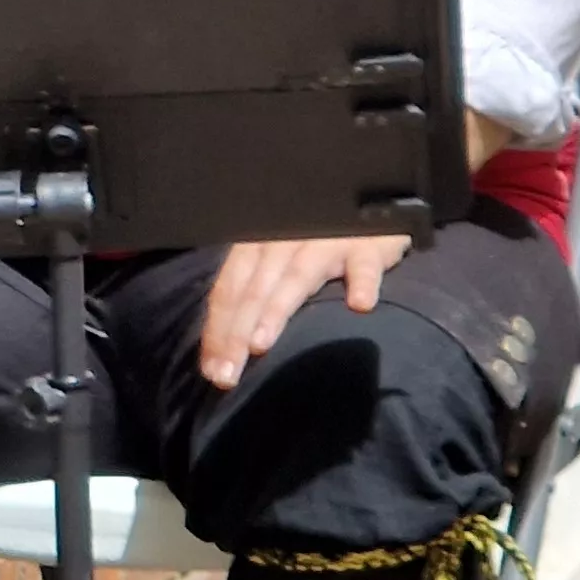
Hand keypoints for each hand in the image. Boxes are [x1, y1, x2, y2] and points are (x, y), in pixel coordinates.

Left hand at [196, 234, 413, 389]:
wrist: (368, 204)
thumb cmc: (318, 240)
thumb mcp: (279, 258)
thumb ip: (257, 290)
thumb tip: (231, 344)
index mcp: (257, 245)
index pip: (229, 289)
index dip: (217, 329)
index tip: (211, 370)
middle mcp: (284, 240)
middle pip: (254, 289)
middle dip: (236, 333)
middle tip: (226, 375)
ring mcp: (326, 241)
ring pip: (296, 276)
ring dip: (276, 309)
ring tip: (260, 343)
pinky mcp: (368, 245)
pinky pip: (364, 265)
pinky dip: (363, 282)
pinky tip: (360, 304)